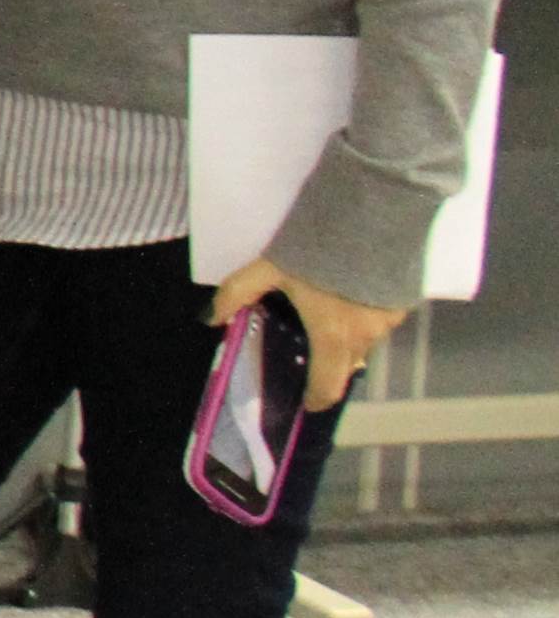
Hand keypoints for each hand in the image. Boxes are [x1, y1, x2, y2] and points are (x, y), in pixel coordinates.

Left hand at [211, 258, 407, 413]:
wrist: (372, 214)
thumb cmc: (316, 247)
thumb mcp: (269, 267)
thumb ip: (237, 293)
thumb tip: (210, 318)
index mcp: (333, 336)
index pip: (328, 384)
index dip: (316, 398)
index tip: (308, 402)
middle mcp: (367, 336)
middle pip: (346, 362)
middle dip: (329, 360)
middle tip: (310, 344)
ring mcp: (390, 320)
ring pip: (366, 340)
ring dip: (349, 334)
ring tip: (330, 310)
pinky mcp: (406, 301)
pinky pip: (383, 319)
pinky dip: (367, 314)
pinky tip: (352, 292)